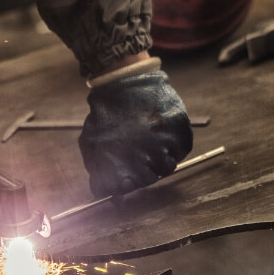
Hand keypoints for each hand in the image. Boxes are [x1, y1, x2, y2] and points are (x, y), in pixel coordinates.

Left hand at [79, 59, 192, 197]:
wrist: (123, 82)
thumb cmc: (105, 116)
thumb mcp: (91, 144)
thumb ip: (97, 170)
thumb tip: (104, 189)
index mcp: (120, 168)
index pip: (123, 191)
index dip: (122, 184)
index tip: (122, 175)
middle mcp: (144, 162)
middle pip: (149, 180)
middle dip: (142, 171)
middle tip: (136, 154)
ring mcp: (163, 147)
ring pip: (167, 167)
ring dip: (159, 158)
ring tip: (148, 141)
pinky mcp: (179, 131)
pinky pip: (182, 150)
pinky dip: (174, 145)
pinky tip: (161, 134)